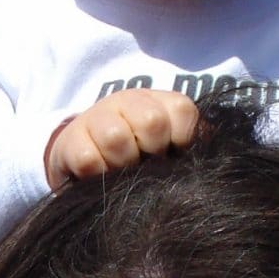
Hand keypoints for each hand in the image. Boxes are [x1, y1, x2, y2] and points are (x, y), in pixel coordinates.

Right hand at [45, 90, 199, 189]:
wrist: (85, 159)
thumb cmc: (139, 158)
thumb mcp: (169, 148)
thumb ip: (192, 147)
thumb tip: (208, 158)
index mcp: (159, 102)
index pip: (182, 111)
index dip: (181, 140)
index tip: (172, 154)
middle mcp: (128, 101)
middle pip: (151, 121)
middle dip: (152, 152)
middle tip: (145, 164)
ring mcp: (97, 118)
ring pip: (116, 138)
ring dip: (122, 164)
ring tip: (122, 173)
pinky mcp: (71, 141)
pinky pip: (88, 159)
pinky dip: (98, 174)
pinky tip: (100, 177)